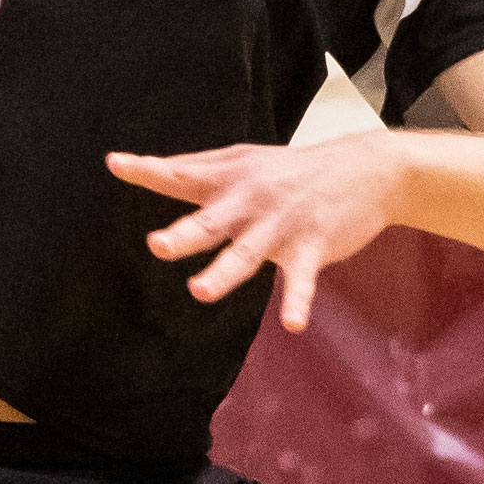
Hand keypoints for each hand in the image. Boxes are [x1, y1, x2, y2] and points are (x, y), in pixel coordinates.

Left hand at [108, 131, 398, 333]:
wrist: (366, 168)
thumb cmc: (294, 168)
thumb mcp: (245, 158)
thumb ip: (199, 167)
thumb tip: (157, 167)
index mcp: (230, 179)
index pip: (182, 175)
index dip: (148, 171)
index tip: (116, 164)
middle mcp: (251, 201)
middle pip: (211, 221)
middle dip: (184, 235)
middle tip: (157, 244)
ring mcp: (281, 226)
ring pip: (247, 254)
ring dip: (224, 273)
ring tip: (200, 291)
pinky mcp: (312, 247)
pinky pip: (301, 279)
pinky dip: (298, 301)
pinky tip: (292, 324)